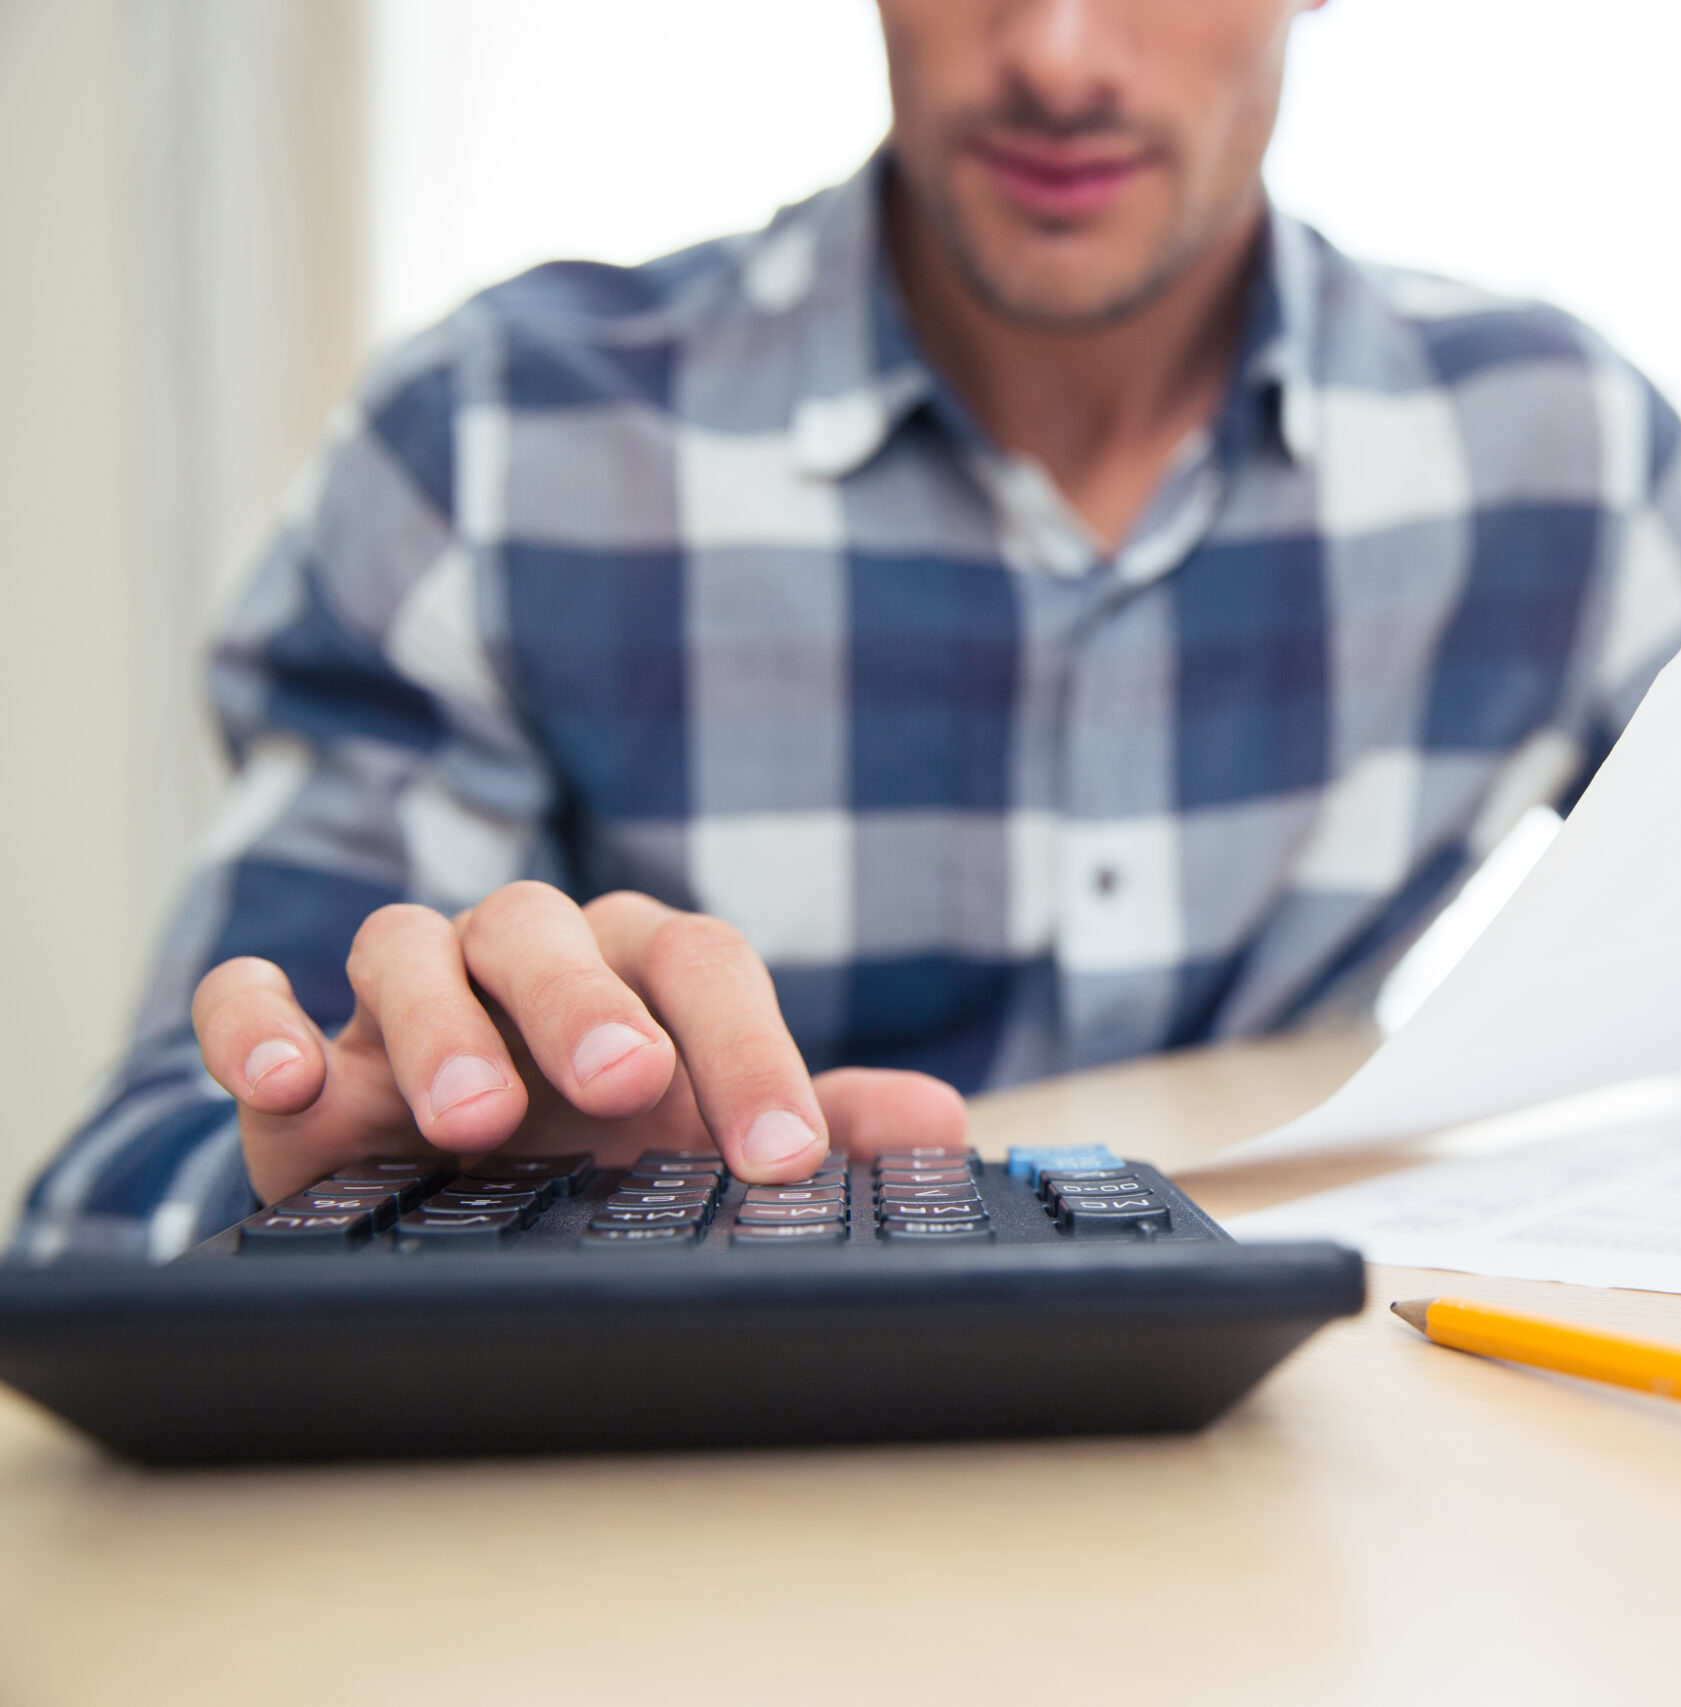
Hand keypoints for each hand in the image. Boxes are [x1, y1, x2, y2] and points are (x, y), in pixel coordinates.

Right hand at [191, 884, 965, 1203]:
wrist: (460, 1192)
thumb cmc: (606, 1149)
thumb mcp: (712, 1141)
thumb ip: (822, 1123)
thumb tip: (943, 1127)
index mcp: (637, 967)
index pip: (702, 967)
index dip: (750, 1055)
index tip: (784, 1164)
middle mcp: (522, 957)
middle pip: (551, 930)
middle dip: (588, 1005)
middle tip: (628, 1088)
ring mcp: (407, 992)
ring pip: (409, 947)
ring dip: (440, 1023)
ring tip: (473, 1120)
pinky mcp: (303, 1044)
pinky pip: (251, 999)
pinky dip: (258, 1026)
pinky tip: (291, 1084)